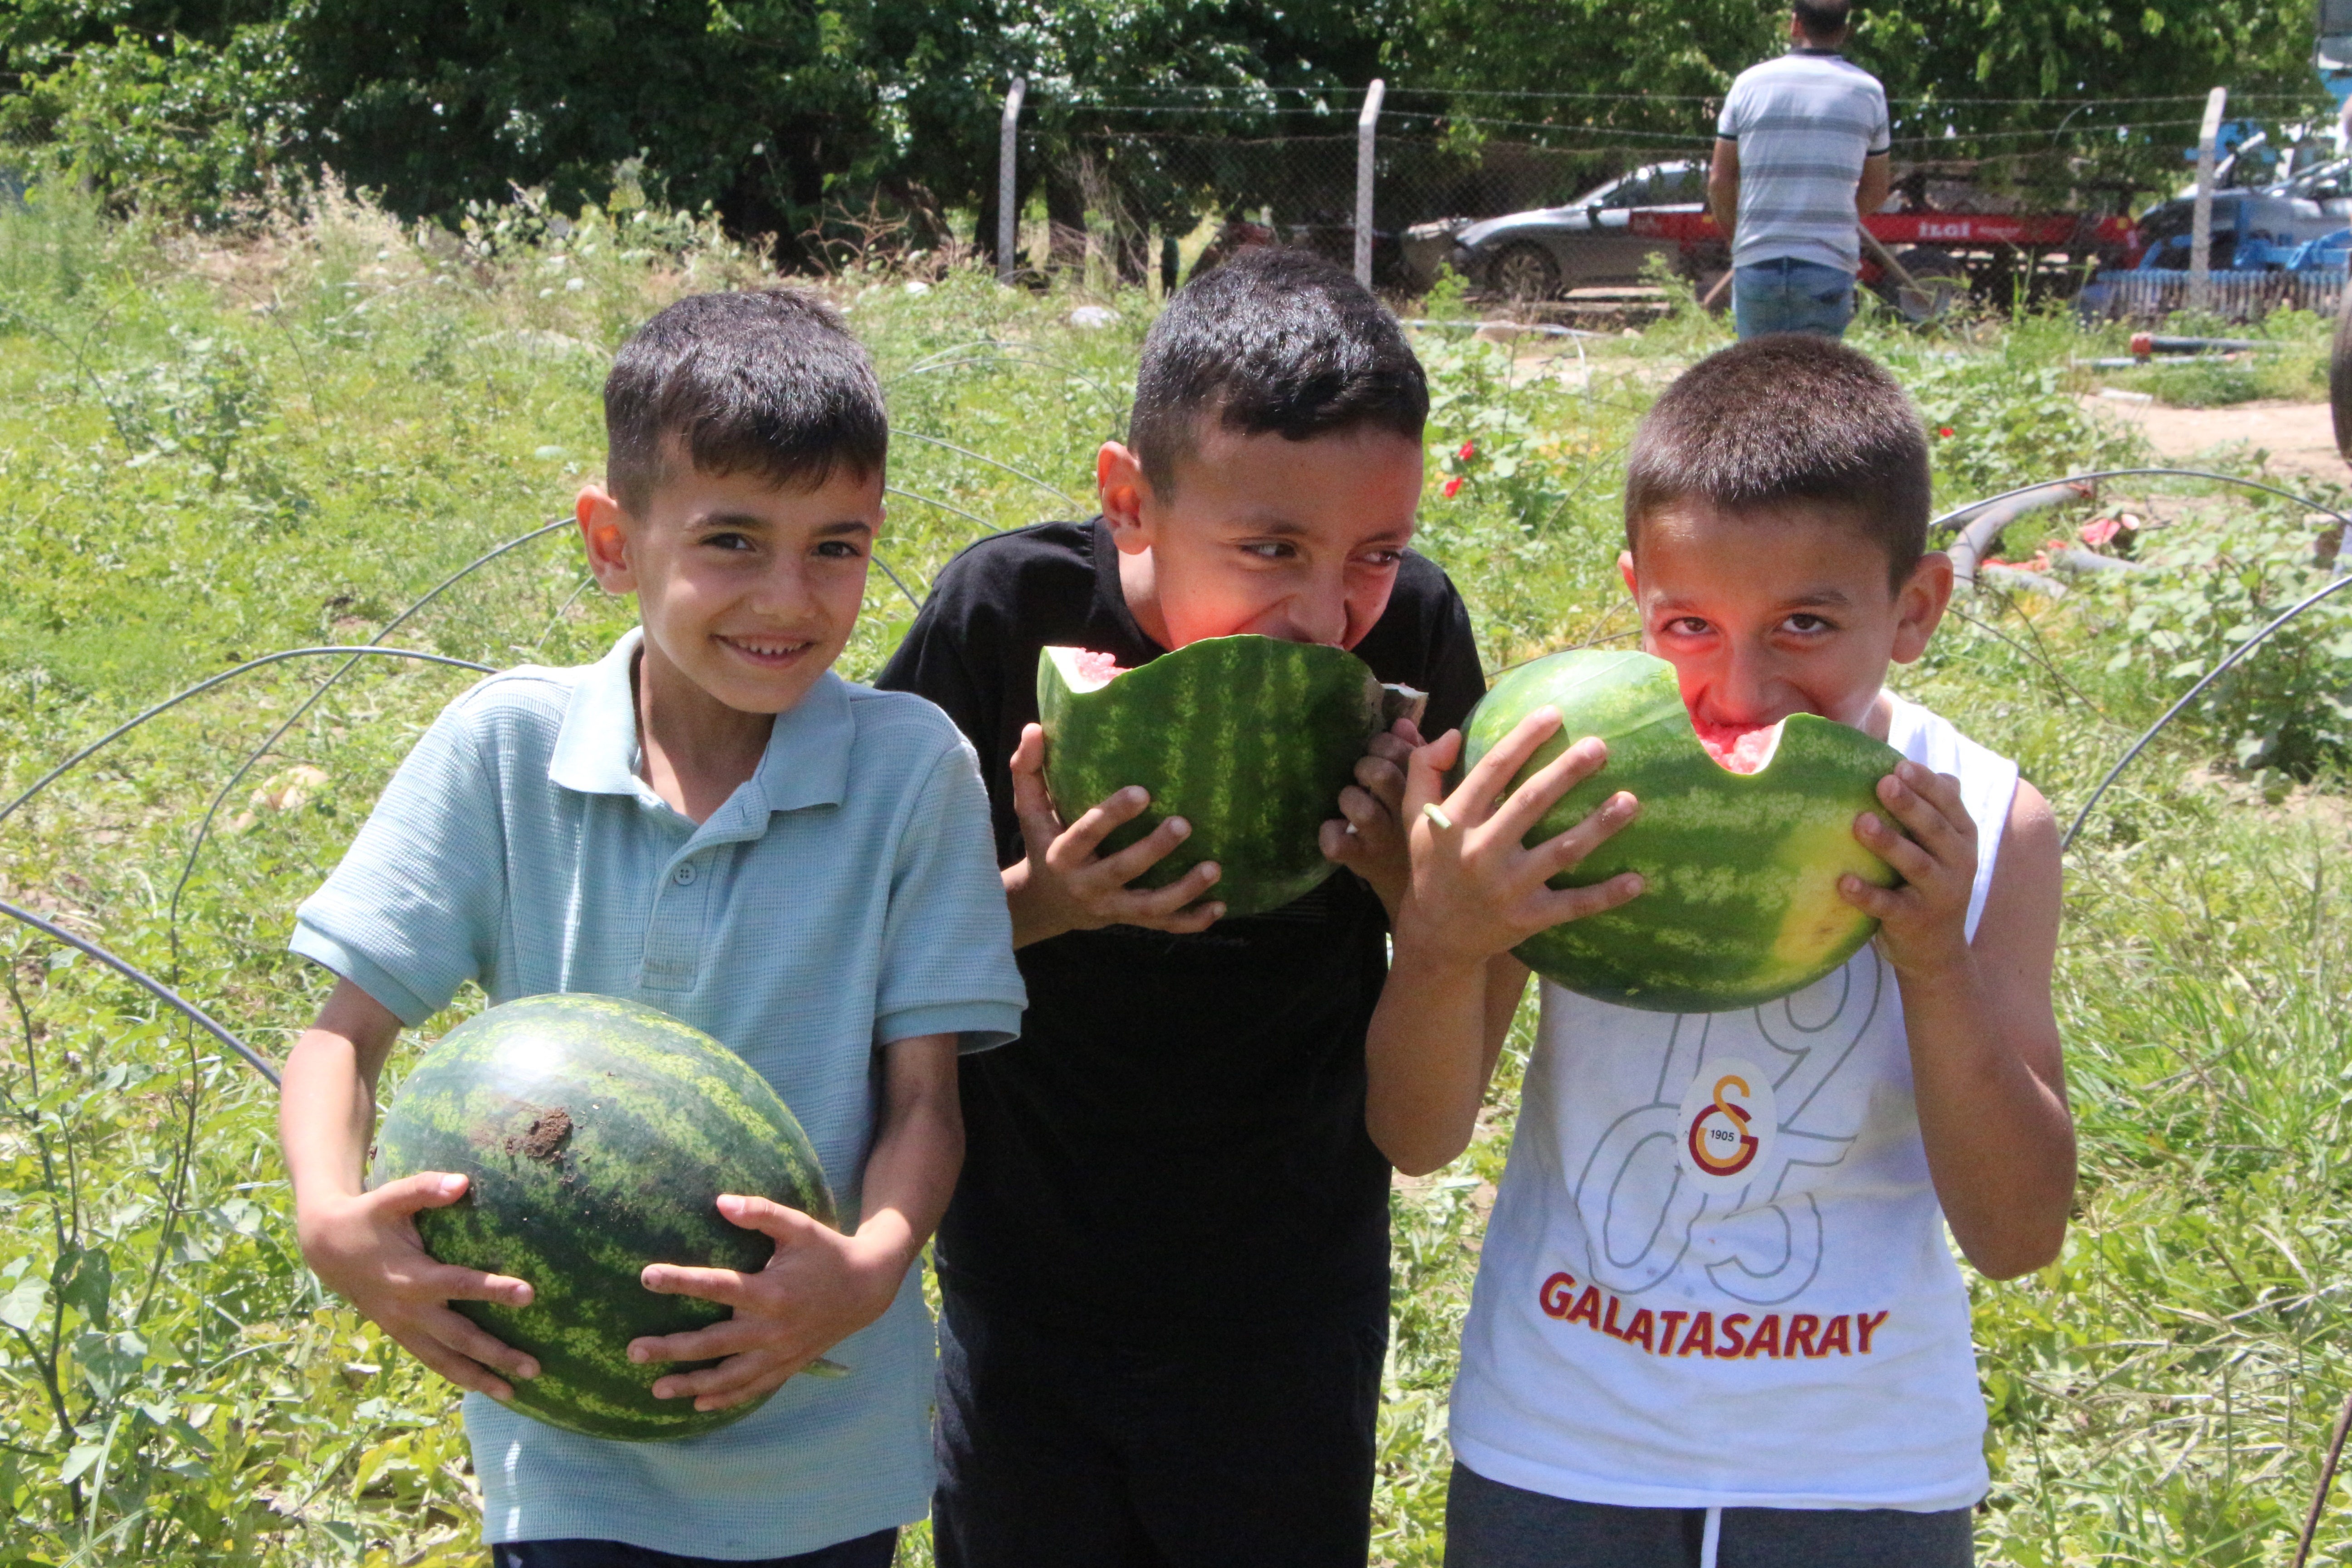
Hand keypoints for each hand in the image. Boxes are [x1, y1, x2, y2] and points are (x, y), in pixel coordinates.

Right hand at [296, 1171, 538, 1398]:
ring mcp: (403, 1328)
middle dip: (497, 1355)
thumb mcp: (390, 1198)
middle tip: (534, 1369)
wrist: (326, 1248)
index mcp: (413, 1277)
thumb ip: (424, 1188)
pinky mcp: (400, 1335)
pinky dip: (456, 1376)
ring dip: (479, 1379)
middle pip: (459, 1338)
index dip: (494, 1290)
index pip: (460, 1285)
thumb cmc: (367, 1218)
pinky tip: (482, 1387)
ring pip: (444, 1361)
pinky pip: (431, 1362)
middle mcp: (410, 1310)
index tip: (529, 1294)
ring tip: (513, 1396)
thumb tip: (462, 1182)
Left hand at [631, 1195, 902, 1412]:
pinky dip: (726, 1398)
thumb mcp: (799, 1226)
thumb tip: (721, 1201)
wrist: (868, 1288)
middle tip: (632, 1351)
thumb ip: (762, 1213)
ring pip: (729, 1376)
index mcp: (771, 1291)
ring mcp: (780, 1352)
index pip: (718, 1286)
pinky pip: (753, 1388)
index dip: (681, 1281)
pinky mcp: (788, 1365)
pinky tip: (699, 1403)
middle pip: (713, 1343)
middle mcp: (772, 1328)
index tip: (645, 1276)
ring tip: (656, 1389)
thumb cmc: (827, 1251)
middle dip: (671, 1348)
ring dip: (691, 1383)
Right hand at [1003, 722, 1223, 944]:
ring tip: (1214, 867)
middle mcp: (1086, 885)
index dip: (1111, 816)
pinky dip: (1192, 920)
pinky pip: (1163, 925)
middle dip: (1153, 851)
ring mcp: (1110, 907)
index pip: (1085, 834)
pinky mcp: (1130, 920)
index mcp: (1062, 854)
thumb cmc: (1044, 842)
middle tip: (1184, 824)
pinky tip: (1219, 905)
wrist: (1045, 903)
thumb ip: (1028, 769)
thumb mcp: (1030, 810)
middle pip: (1121, 871)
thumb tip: (1034, 727)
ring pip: (1149, 906)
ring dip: (1183, 890)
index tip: (1142, 791)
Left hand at [1322, 717, 1423, 915]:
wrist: (1436, 903)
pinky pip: (1337, 845)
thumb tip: (1401, 722)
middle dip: (1366, 765)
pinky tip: (1337, 831)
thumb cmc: (1431, 840)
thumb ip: (1420, 758)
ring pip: (1359, 806)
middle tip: (1366, 775)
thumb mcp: (1437, 797)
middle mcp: (1407, 817)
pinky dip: (1330, 834)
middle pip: (1381, 774)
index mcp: (1429, 796)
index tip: (1385, 750)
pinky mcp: (1364, 863)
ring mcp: (1385, 841)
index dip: (1388, 743)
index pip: (1408, 755)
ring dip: (1349, 797)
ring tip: (1353, 801)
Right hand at [1393, 708, 1644, 971]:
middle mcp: (1481, 852)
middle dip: (1566, 773)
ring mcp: (1507, 888)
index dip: (1523, 739)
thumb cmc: (1432, 865)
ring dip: (1598, 826)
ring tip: (1630, 800)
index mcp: (1454, 822)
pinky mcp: (1528, 918)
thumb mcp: (1414, 818)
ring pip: (1560, 852)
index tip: (1554, 713)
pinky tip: (1638, 880)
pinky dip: (1605, 895)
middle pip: (1530, 804)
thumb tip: (1456, 733)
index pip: (1492, 770)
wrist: (1435, 937)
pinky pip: (1572, 905)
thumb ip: (1425, 770)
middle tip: (1600, 746)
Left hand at [1841, 759, 1975, 982]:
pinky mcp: (1915, 921)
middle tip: (1883, 782)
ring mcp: (1939, 894)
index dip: (1927, 784)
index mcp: (1962, 838)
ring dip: (1889, 843)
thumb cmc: (1927, 883)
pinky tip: (1844, 882)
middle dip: (1911, 805)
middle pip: (1934, 829)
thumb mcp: (1939, 847)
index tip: (1899, 764)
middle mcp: (1957, 863)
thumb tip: (1906, 766)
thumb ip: (1930, 811)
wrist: (1937, 951)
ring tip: (1861, 822)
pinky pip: (1889, 907)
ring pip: (1916, 865)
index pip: (1949, 804)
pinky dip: (1868, 895)